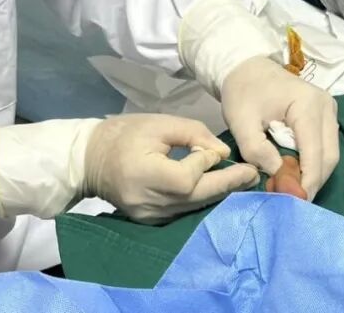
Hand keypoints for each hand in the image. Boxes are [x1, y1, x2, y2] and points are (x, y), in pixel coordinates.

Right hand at [83, 114, 258, 222]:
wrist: (90, 159)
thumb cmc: (124, 134)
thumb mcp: (158, 123)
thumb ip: (193, 134)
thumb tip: (222, 154)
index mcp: (146, 175)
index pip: (188, 176)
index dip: (204, 161)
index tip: (211, 148)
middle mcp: (149, 203)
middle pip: (197, 198)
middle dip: (227, 185)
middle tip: (253, 174)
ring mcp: (150, 216)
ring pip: (193, 207)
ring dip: (218, 193)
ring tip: (243, 181)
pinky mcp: (151, 221)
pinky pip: (183, 211)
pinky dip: (201, 199)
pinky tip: (217, 189)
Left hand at [221, 56, 339, 198]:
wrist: (246, 67)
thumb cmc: (243, 92)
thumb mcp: (240, 121)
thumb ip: (256, 150)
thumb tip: (278, 173)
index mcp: (307, 105)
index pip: (315, 154)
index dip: (307, 182)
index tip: (293, 203)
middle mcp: (326, 106)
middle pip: (329, 157)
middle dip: (312, 181)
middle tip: (291, 199)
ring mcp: (329, 110)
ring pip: (330, 153)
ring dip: (313, 174)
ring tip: (290, 187)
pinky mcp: (325, 115)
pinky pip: (325, 146)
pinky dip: (313, 163)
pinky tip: (294, 172)